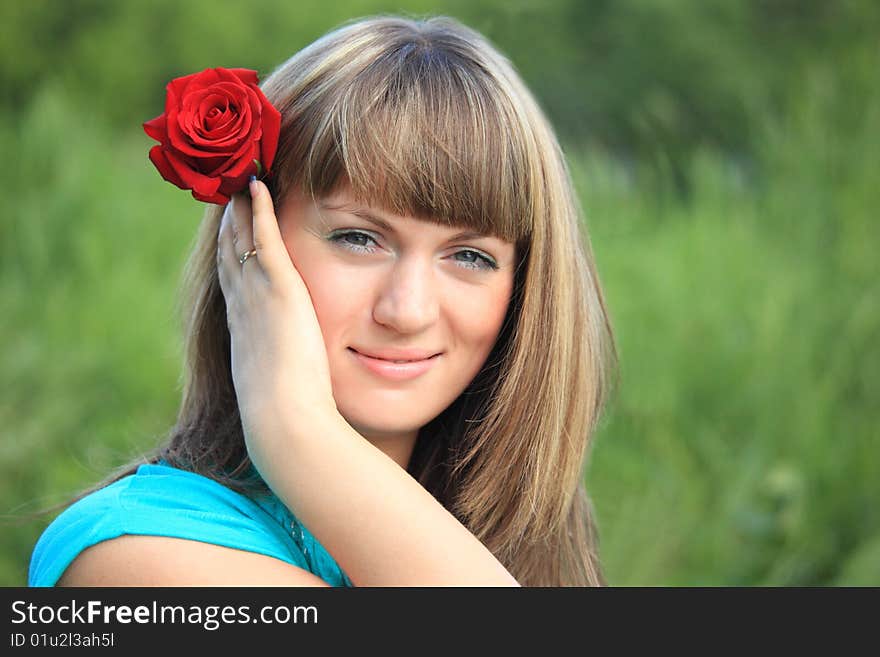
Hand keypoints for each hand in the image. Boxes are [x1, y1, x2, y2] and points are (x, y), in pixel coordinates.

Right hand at [216, 179, 336, 470]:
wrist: (283, 420)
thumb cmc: (288, 414)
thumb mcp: (280, 387)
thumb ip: (283, 371)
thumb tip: (292, 381)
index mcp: (244, 329)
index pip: (234, 281)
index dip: (229, 253)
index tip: (228, 230)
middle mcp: (242, 307)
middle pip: (230, 254)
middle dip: (227, 224)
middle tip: (225, 192)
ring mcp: (257, 296)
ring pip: (241, 239)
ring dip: (239, 208)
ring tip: (239, 179)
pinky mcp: (279, 289)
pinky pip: (266, 239)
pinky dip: (260, 210)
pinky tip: (259, 184)